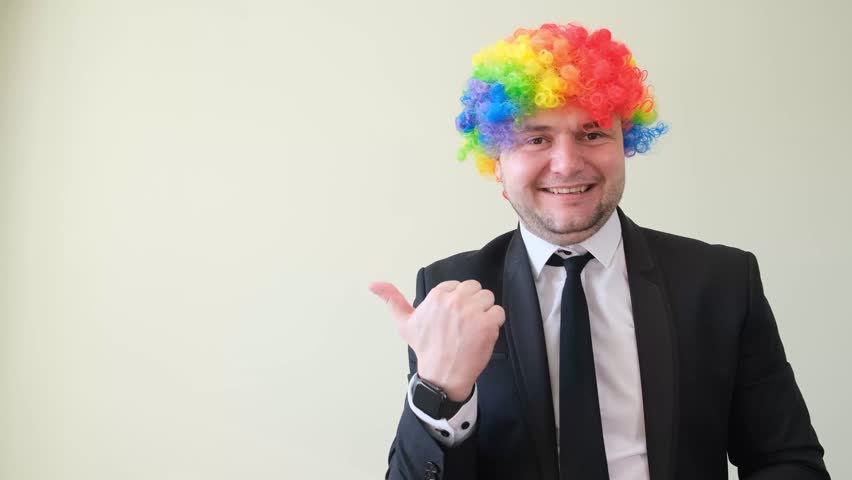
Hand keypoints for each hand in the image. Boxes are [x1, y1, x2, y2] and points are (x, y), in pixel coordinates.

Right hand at [369, 279, 504, 400]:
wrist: (441, 375)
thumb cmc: (425, 349)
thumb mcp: (404, 323)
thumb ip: (391, 299)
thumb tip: (372, 284)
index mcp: (438, 295)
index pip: (459, 286)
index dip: (458, 302)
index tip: (452, 319)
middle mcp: (454, 300)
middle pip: (476, 290)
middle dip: (473, 305)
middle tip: (463, 325)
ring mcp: (471, 311)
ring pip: (488, 300)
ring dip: (485, 314)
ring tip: (472, 330)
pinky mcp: (487, 324)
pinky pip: (499, 313)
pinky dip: (494, 324)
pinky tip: (482, 335)